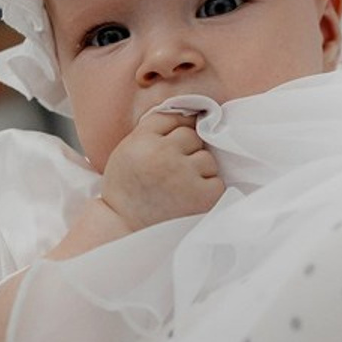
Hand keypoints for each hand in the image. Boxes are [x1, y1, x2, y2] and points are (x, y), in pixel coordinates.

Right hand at [99, 108, 223, 230]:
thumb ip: (154, 127)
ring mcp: (186, 176)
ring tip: (178, 188)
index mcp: (143, 141)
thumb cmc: (127, 188)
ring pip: (207, 158)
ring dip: (198, 170)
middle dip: (185, 150)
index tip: (167, 147)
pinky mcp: (203, 197)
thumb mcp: (128, 149)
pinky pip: (217, 181)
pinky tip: (188, 199)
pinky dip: (207, 189)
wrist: (125, 229)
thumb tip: (190, 112)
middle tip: (167, 173)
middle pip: (192, 136)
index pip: (173, 118)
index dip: (172, 132)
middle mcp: (165, 155)